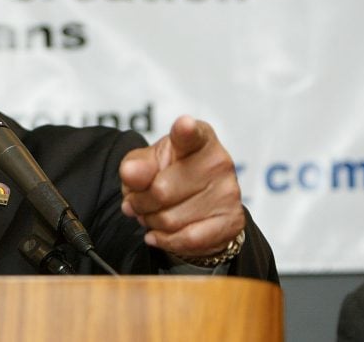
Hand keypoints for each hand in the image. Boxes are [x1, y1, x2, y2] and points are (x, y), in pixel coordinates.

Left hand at [119, 115, 244, 256]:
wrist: (194, 203)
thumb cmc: (168, 174)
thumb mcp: (146, 163)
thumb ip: (136, 166)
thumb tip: (131, 173)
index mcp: (198, 139)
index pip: (190, 135)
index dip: (185, 130)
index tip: (183, 124)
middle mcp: (219, 162)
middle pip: (161, 191)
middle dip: (140, 202)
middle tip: (136, 202)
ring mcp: (228, 192)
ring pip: (171, 219)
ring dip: (151, 222)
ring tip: (151, 215)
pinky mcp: (232, 220)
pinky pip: (188, 239)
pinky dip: (166, 240)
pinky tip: (157, 234)